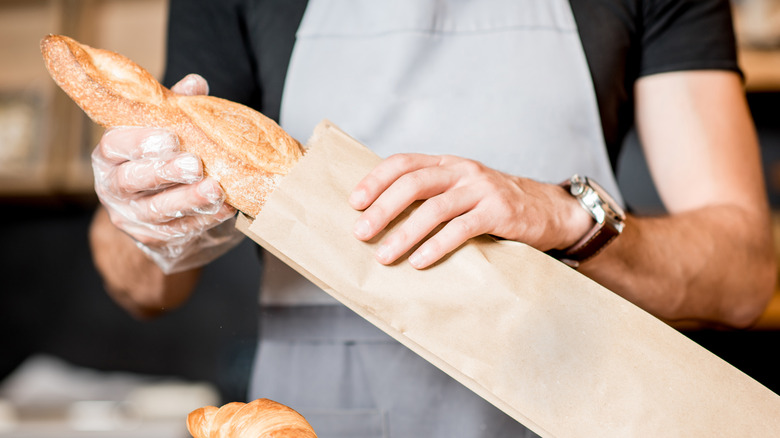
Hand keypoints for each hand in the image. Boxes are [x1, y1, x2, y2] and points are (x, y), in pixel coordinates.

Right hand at [91, 74, 242, 272]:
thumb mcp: (165, 131)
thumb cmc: (161, 159)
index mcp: (111, 155)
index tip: (170, 137)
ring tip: (216, 189)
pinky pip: (179, 229)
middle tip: (195, 165)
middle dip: (165, 172)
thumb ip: (176, 109)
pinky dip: (204, 218)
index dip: (140, 142)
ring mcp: (132, 216)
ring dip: (189, 199)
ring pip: (158, 209)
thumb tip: (195, 83)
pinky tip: (226, 207)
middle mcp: (114, 188)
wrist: (157, 212)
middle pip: (133, 180)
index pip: (115, 146)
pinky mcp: (154, 238)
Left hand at [349, 154, 591, 268]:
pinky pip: (462, 228)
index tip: (354, 202)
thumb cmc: (493, 205)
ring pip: (434, 208)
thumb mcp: (461, 191)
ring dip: (404, 233)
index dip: (376, 180)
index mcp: (447, 164)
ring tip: (384, 255)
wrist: (548, 209)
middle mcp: (462, 171)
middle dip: (383, 209)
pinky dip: (437, 245)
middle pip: (413, 183)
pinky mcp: (499, 212)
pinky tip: (419, 261)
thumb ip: (431, 195)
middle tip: (361, 233)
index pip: (404, 163)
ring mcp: (482, 190)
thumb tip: (381, 217)